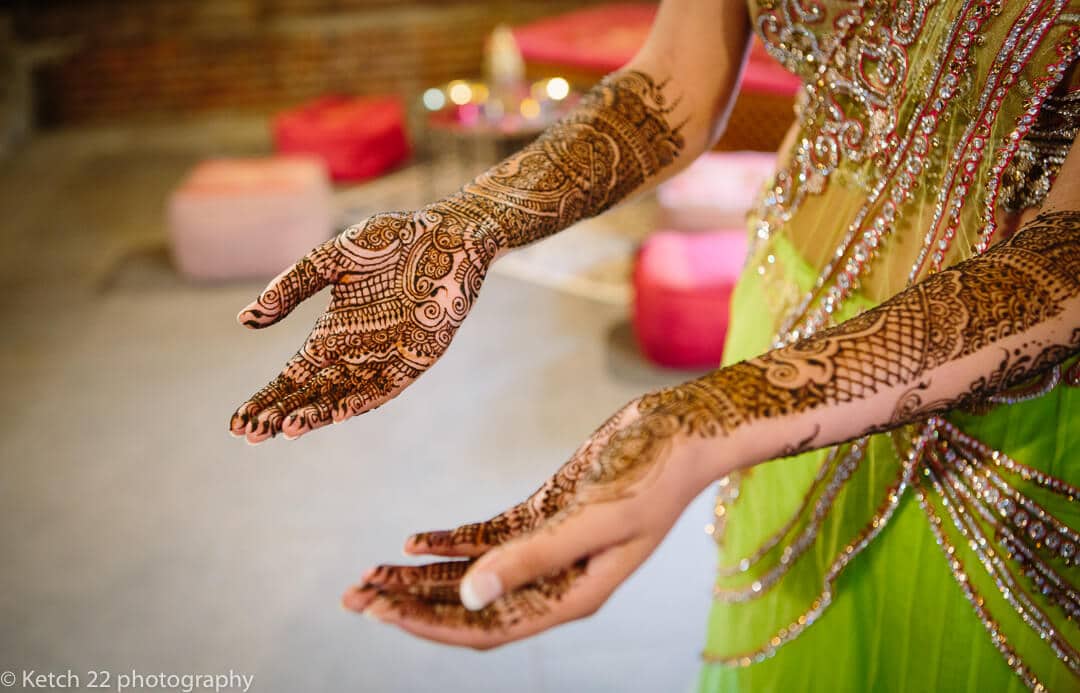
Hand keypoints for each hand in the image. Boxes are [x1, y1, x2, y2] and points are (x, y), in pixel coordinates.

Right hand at [229, 207, 497, 442]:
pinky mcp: (417, 357)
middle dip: (282, 413)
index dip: (267, 398)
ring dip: (316, 414)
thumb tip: (245, 320)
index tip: (236, 422)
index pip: (293, 375)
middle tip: (250, 434)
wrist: (449, 231)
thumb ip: (292, 287)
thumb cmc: (392, 240)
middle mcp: (358, 350)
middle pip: (313, 393)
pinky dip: (360, 400)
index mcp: (334, 331)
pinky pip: (386, 387)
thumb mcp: (332, 261)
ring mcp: (387, 356)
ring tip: (285, 428)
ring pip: (344, 396)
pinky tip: (336, 412)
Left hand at [342, 398, 723, 648]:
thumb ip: (533, 558)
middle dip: (409, 604)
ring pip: (472, 575)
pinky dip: (451, 542)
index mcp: (570, 595)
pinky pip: (488, 540)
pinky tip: (415, 540)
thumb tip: (470, 596)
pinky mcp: (545, 516)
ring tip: (369, 574)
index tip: (379, 612)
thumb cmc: (651, 476)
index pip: (485, 627)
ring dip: (421, 576)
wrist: (680, 432)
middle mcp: (555, 581)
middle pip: (469, 606)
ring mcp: (549, 549)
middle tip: (351, 596)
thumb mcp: (594, 520)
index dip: (428, 625)